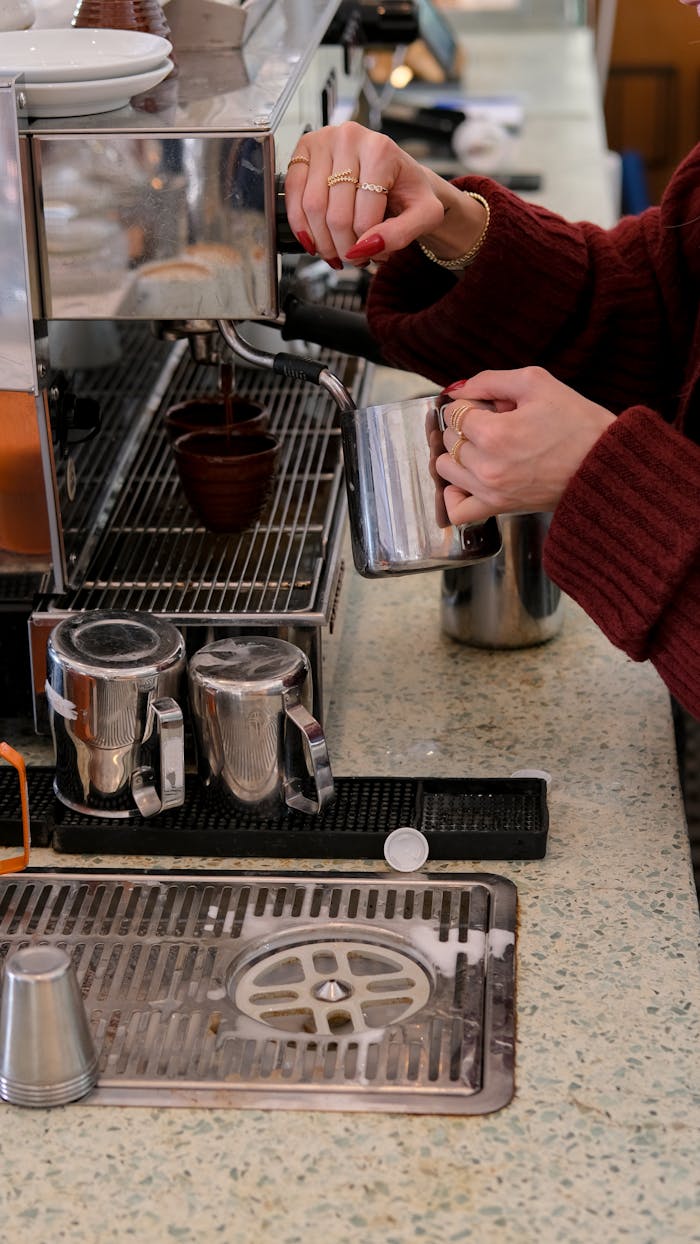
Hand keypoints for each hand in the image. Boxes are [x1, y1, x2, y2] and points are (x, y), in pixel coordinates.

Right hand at [284, 121, 478, 267]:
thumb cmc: (409, 192)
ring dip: (321, 241)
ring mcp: (323, 140)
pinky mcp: (304, 149)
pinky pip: (292, 193)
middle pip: (335, 215)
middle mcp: (349, 137)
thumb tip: (364, 248)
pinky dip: (300, 223)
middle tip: (353, 257)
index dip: (366, 246)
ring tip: (337, 250)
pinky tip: (314, 239)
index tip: (374, 255)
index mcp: (381, 150)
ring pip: (312, 208)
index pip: (363, 216)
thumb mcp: (424, 215)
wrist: (397, 174)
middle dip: (343, 247)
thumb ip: (400, 234)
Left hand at [437, 367, 615, 522]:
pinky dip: (455, 495)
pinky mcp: (499, 508)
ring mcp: (491, 491)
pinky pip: (458, 510)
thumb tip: (457, 390)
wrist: (604, 464)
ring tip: (485, 449)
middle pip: (449, 439)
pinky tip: (469, 479)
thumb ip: (490, 380)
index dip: (472, 404)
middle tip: (497, 425)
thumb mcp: (536, 382)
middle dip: (467, 427)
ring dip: (459, 455)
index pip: (454, 413)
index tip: (492, 406)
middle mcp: (487, 466)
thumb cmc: (577, 422)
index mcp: (495, 433)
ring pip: (446, 469)